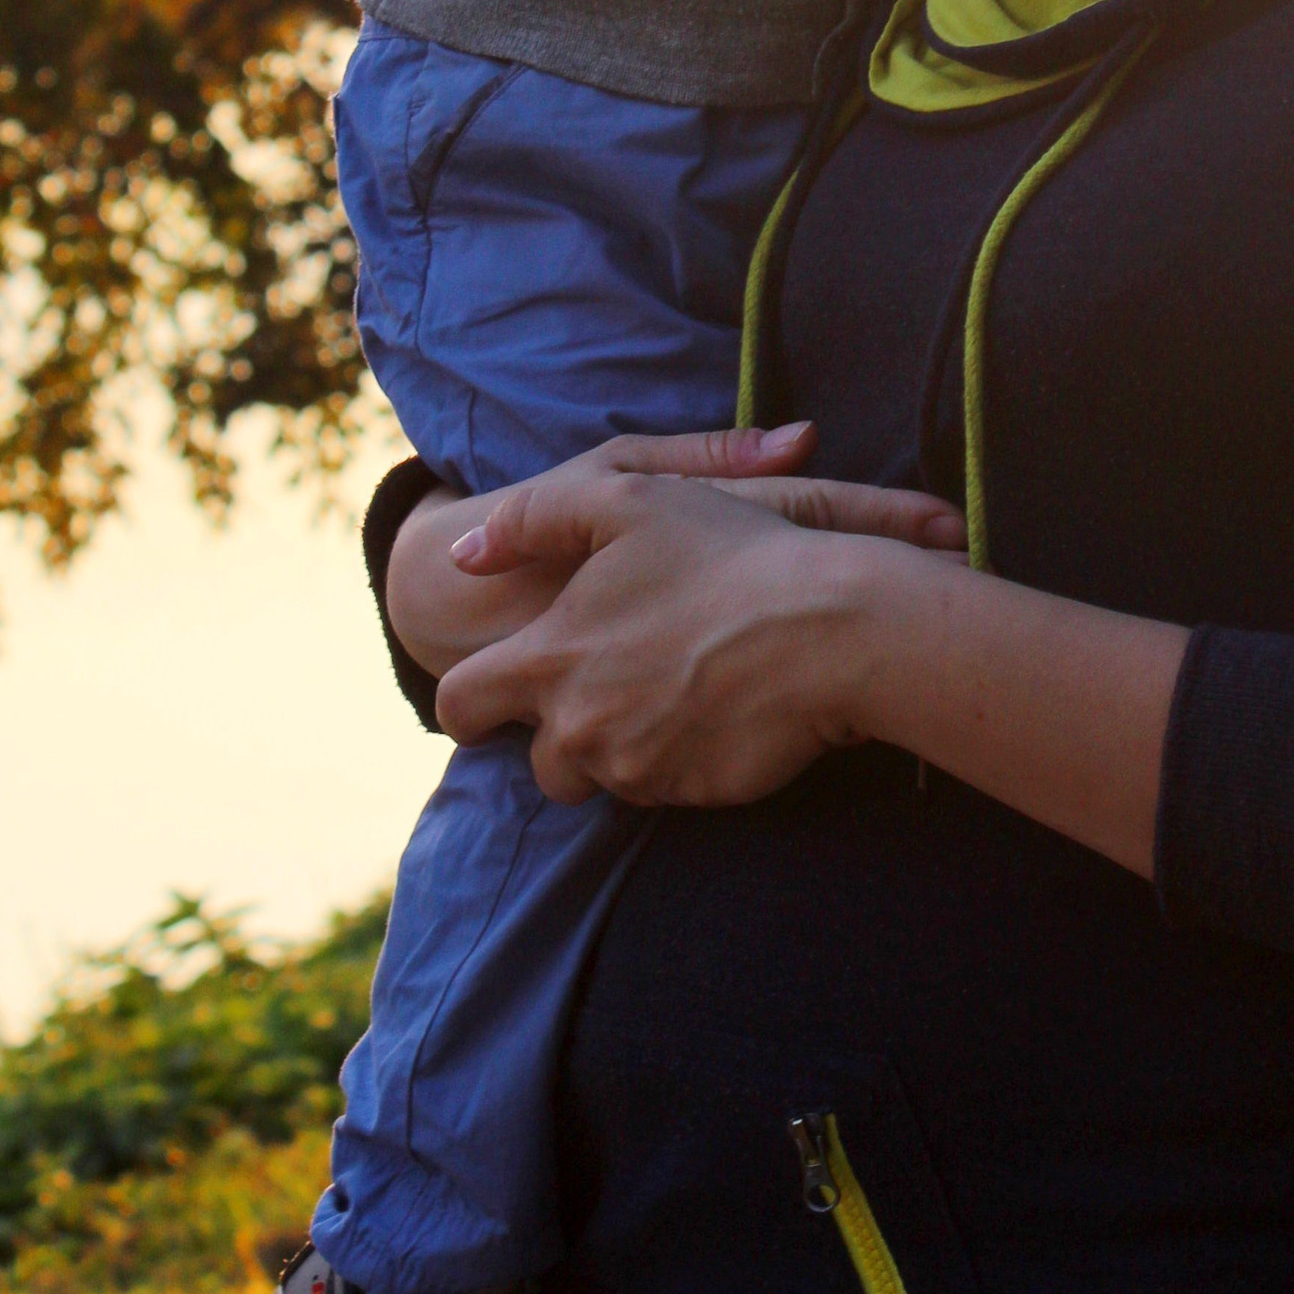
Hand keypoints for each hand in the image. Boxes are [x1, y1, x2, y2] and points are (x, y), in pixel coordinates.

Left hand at [432, 434, 969, 805]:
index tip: (482, 708)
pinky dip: (679, 757)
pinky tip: (717, 707)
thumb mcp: (623, 499)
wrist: (830, 628)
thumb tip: (466, 552)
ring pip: (606, 776)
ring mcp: (638, 770)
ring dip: (623, 746)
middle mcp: (581, 728)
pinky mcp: (694, 795)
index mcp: (550, 659)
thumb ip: (533, 518)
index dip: (465, 705)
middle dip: (563, 735)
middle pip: (541, 761)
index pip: (462, 704)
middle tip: (612, 688)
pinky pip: (667, 787)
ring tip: (673, 687)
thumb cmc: (726, 553)